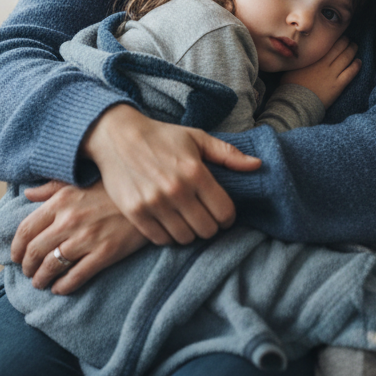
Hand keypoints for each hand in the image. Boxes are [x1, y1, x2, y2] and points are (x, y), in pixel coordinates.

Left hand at [11, 180, 147, 294]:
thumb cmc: (111, 188)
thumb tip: (27, 193)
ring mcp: (87, 239)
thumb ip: (51, 188)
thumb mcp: (79, 181)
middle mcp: (70, 220)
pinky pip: (76, 277)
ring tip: (41, 283)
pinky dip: (63, 287)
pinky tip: (59, 289)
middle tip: (28, 273)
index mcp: (61, 201)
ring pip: (52, 266)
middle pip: (36, 251)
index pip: (26, 229)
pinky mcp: (104, 254)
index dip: (16, 247)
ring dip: (42, 279)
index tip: (15, 257)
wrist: (147, 198)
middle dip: (27, 267)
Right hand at [82, 104, 261, 246]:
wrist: (117, 136)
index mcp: (195, 172)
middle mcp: (176, 190)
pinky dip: (168, 235)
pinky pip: (161, 239)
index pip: (224, 212)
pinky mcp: (136, 212)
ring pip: (185, 238)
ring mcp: (154, 203)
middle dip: (210, 225)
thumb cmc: (162, 136)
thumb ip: (228, 154)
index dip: (228, 216)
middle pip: (207, 229)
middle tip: (205, 216)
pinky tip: (169, 221)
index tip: (222, 212)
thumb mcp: (197, 138)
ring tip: (187, 219)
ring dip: (190, 232)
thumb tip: (258, 165)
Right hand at [281, 37, 359, 108]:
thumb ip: (301, 59)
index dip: (334, 38)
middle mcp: (324, 63)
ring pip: (346, 58)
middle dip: (345, 41)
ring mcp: (332, 74)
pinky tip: (359, 62)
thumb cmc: (290, 86)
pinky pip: (350, 73)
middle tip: (348, 39)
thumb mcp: (292, 67)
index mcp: (313, 58)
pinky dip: (355, 66)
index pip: (327, 44)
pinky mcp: (337, 86)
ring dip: (352, 50)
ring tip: (355, 46)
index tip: (337, 36)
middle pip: (339, 48)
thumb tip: (301, 52)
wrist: (296, 102)